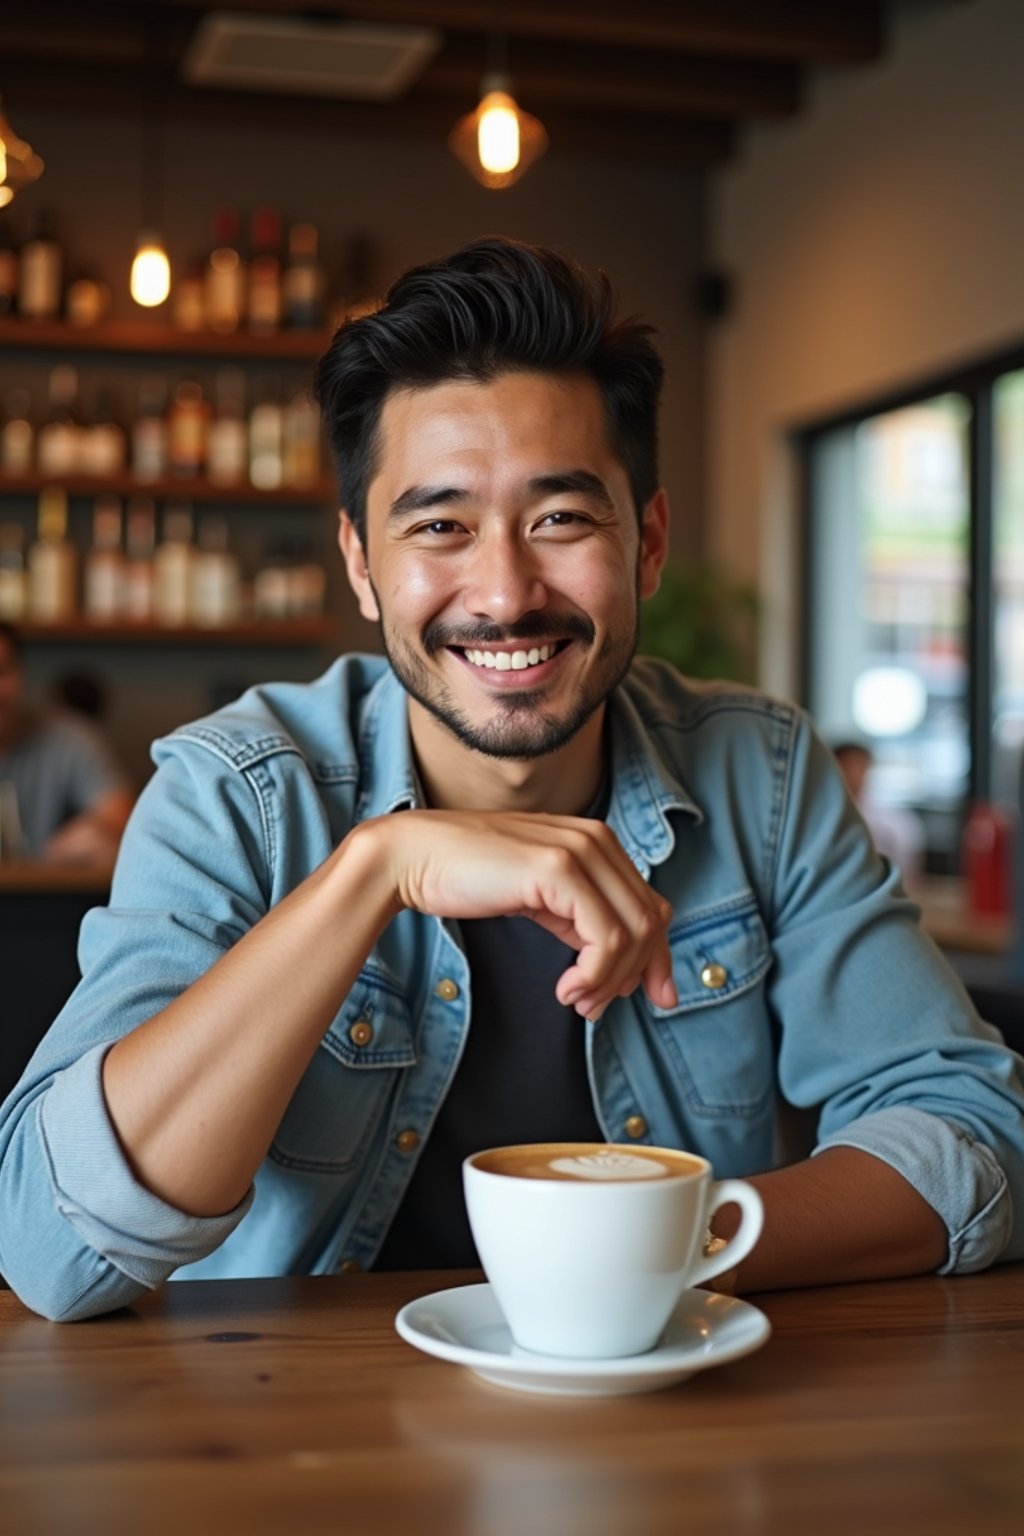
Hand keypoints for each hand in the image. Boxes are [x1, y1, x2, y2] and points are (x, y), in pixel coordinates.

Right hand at [368, 810, 677, 1019]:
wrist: (413, 856)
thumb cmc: (469, 877)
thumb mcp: (541, 900)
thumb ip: (583, 921)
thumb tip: (628, 969)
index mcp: (596, 842)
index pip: (652, 905)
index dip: (657, 957)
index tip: (648, 997)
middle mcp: (596, 840)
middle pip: (651, 920)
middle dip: (634, 975)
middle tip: (594, 1007)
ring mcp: (579, 851)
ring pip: (634, 932)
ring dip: (611, 980)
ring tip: (577, 1000)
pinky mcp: (558, 870)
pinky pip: (606, 938)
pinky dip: (594, 974)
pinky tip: (566, 990)